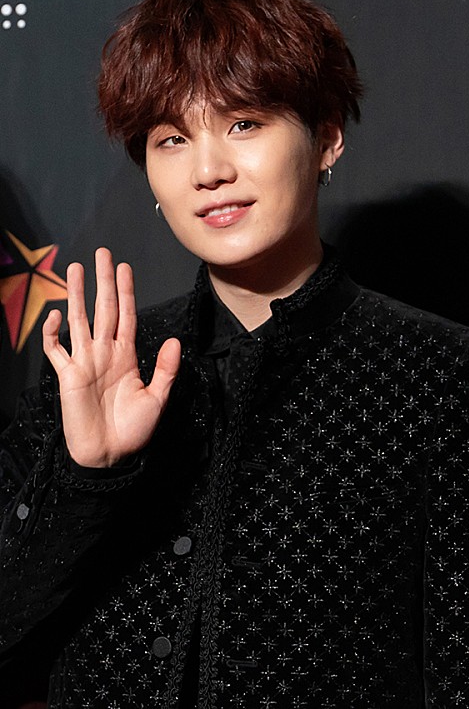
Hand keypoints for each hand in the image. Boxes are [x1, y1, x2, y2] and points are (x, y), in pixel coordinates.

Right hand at [43, 248, 180, 467]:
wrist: (109, 457)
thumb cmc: (133, 431)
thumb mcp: (157, 399)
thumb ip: (165, 370)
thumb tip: (173, 340)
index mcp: (126, 356)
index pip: (126, 315)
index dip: (125, 292)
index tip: (125, 268)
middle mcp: (105, 353)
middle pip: (103, 309)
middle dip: (103, 281)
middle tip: (102, 254)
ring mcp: (84, 362)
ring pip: (79, 320)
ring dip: (77, 295)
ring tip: (75, 268)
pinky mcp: (67, 376)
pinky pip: (56, 350)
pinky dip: (52, 333)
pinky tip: (56, 315)